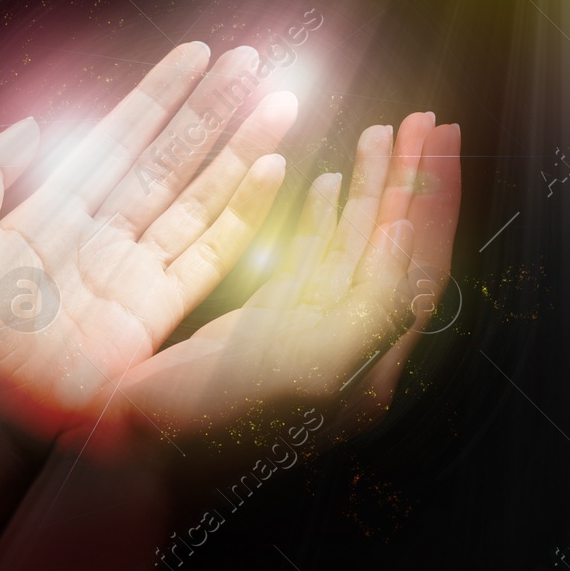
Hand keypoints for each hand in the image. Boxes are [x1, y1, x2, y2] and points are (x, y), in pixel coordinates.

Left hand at [0, 41, 297, 443]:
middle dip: (212, 108)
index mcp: (57, 208)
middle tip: (250, 61)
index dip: (159, 94)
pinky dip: (244, 211)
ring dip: (240, 148)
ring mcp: (135, 270)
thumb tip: (29, 123)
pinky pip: (210, 252)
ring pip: (200, 195)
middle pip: (171, 157)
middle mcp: (105, 233)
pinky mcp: (157, 312)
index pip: (120, 136)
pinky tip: (270, 170)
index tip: (196, 54)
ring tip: (277, 103)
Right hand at [121, 111, 461, 435]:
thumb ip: (369, 313)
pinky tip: (328, 181)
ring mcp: (308, 334)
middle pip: (396, 250)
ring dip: (371, 188)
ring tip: (382, 132)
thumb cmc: (210, 425)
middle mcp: (350, 350)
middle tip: (425, 120)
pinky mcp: (268, 326)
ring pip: (353, 247)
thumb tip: (409, 248)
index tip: (440, 139)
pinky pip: (310, 262)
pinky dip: (322, 218)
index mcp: (369, 367)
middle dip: (412, 182)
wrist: (129, 450)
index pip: (419, 267)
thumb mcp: (307, 371)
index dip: (434, 200)